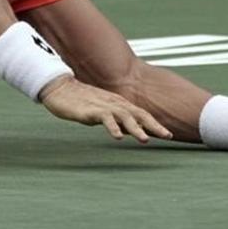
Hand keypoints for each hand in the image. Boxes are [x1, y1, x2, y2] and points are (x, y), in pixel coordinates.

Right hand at [38, 76, 173, 143]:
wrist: (59, 88)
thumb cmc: (79, 101)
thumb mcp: (101, 111)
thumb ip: (115, 119)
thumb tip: (127, 130)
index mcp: (118, 104)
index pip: (141, 113)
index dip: (155, 123)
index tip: (168, 135)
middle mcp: (114, 103)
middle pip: (138, 114)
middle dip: (154, 125)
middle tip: (167, 136)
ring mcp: (103, 106)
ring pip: (125, 116)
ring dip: (136, 128)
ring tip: (145, 140)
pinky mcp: (90, 110)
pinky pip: (104, 118)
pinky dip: (113, 127)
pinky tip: (118, 137)